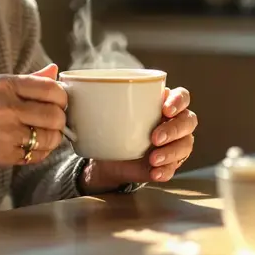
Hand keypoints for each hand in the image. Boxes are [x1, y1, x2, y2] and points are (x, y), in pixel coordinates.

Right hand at [0, 64, 66, 189]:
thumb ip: (30, 80)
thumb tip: (56, 72)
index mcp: (6, 85)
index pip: (52, 89)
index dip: (62, 98)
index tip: (59, 102)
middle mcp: (6, 108)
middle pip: (55, 116)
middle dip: (60, 120)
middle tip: (53, 120)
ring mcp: (5, 133)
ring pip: (50, 138)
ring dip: (53, 138)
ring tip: (42, 133)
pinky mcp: (4, 155)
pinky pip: (37, 155)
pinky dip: (40, 151)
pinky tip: (29, 144)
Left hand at [80, 86, 196, 192]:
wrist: (106, 157)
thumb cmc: (109, 126)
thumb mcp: (102, 110)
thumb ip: (95, 96)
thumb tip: (65, 82)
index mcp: (162, 102)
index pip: (182, 96)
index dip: (178, 101)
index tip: (165, 109)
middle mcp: (173, 121)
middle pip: (188, 121)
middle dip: (174, 129)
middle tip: (154, 138)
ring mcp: (175, 143)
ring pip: (186, 145)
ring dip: (171, 152)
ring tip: (153, 159)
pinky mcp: (170, 163)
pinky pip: (175, 168)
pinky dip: (166, 171)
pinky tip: (155, 173)